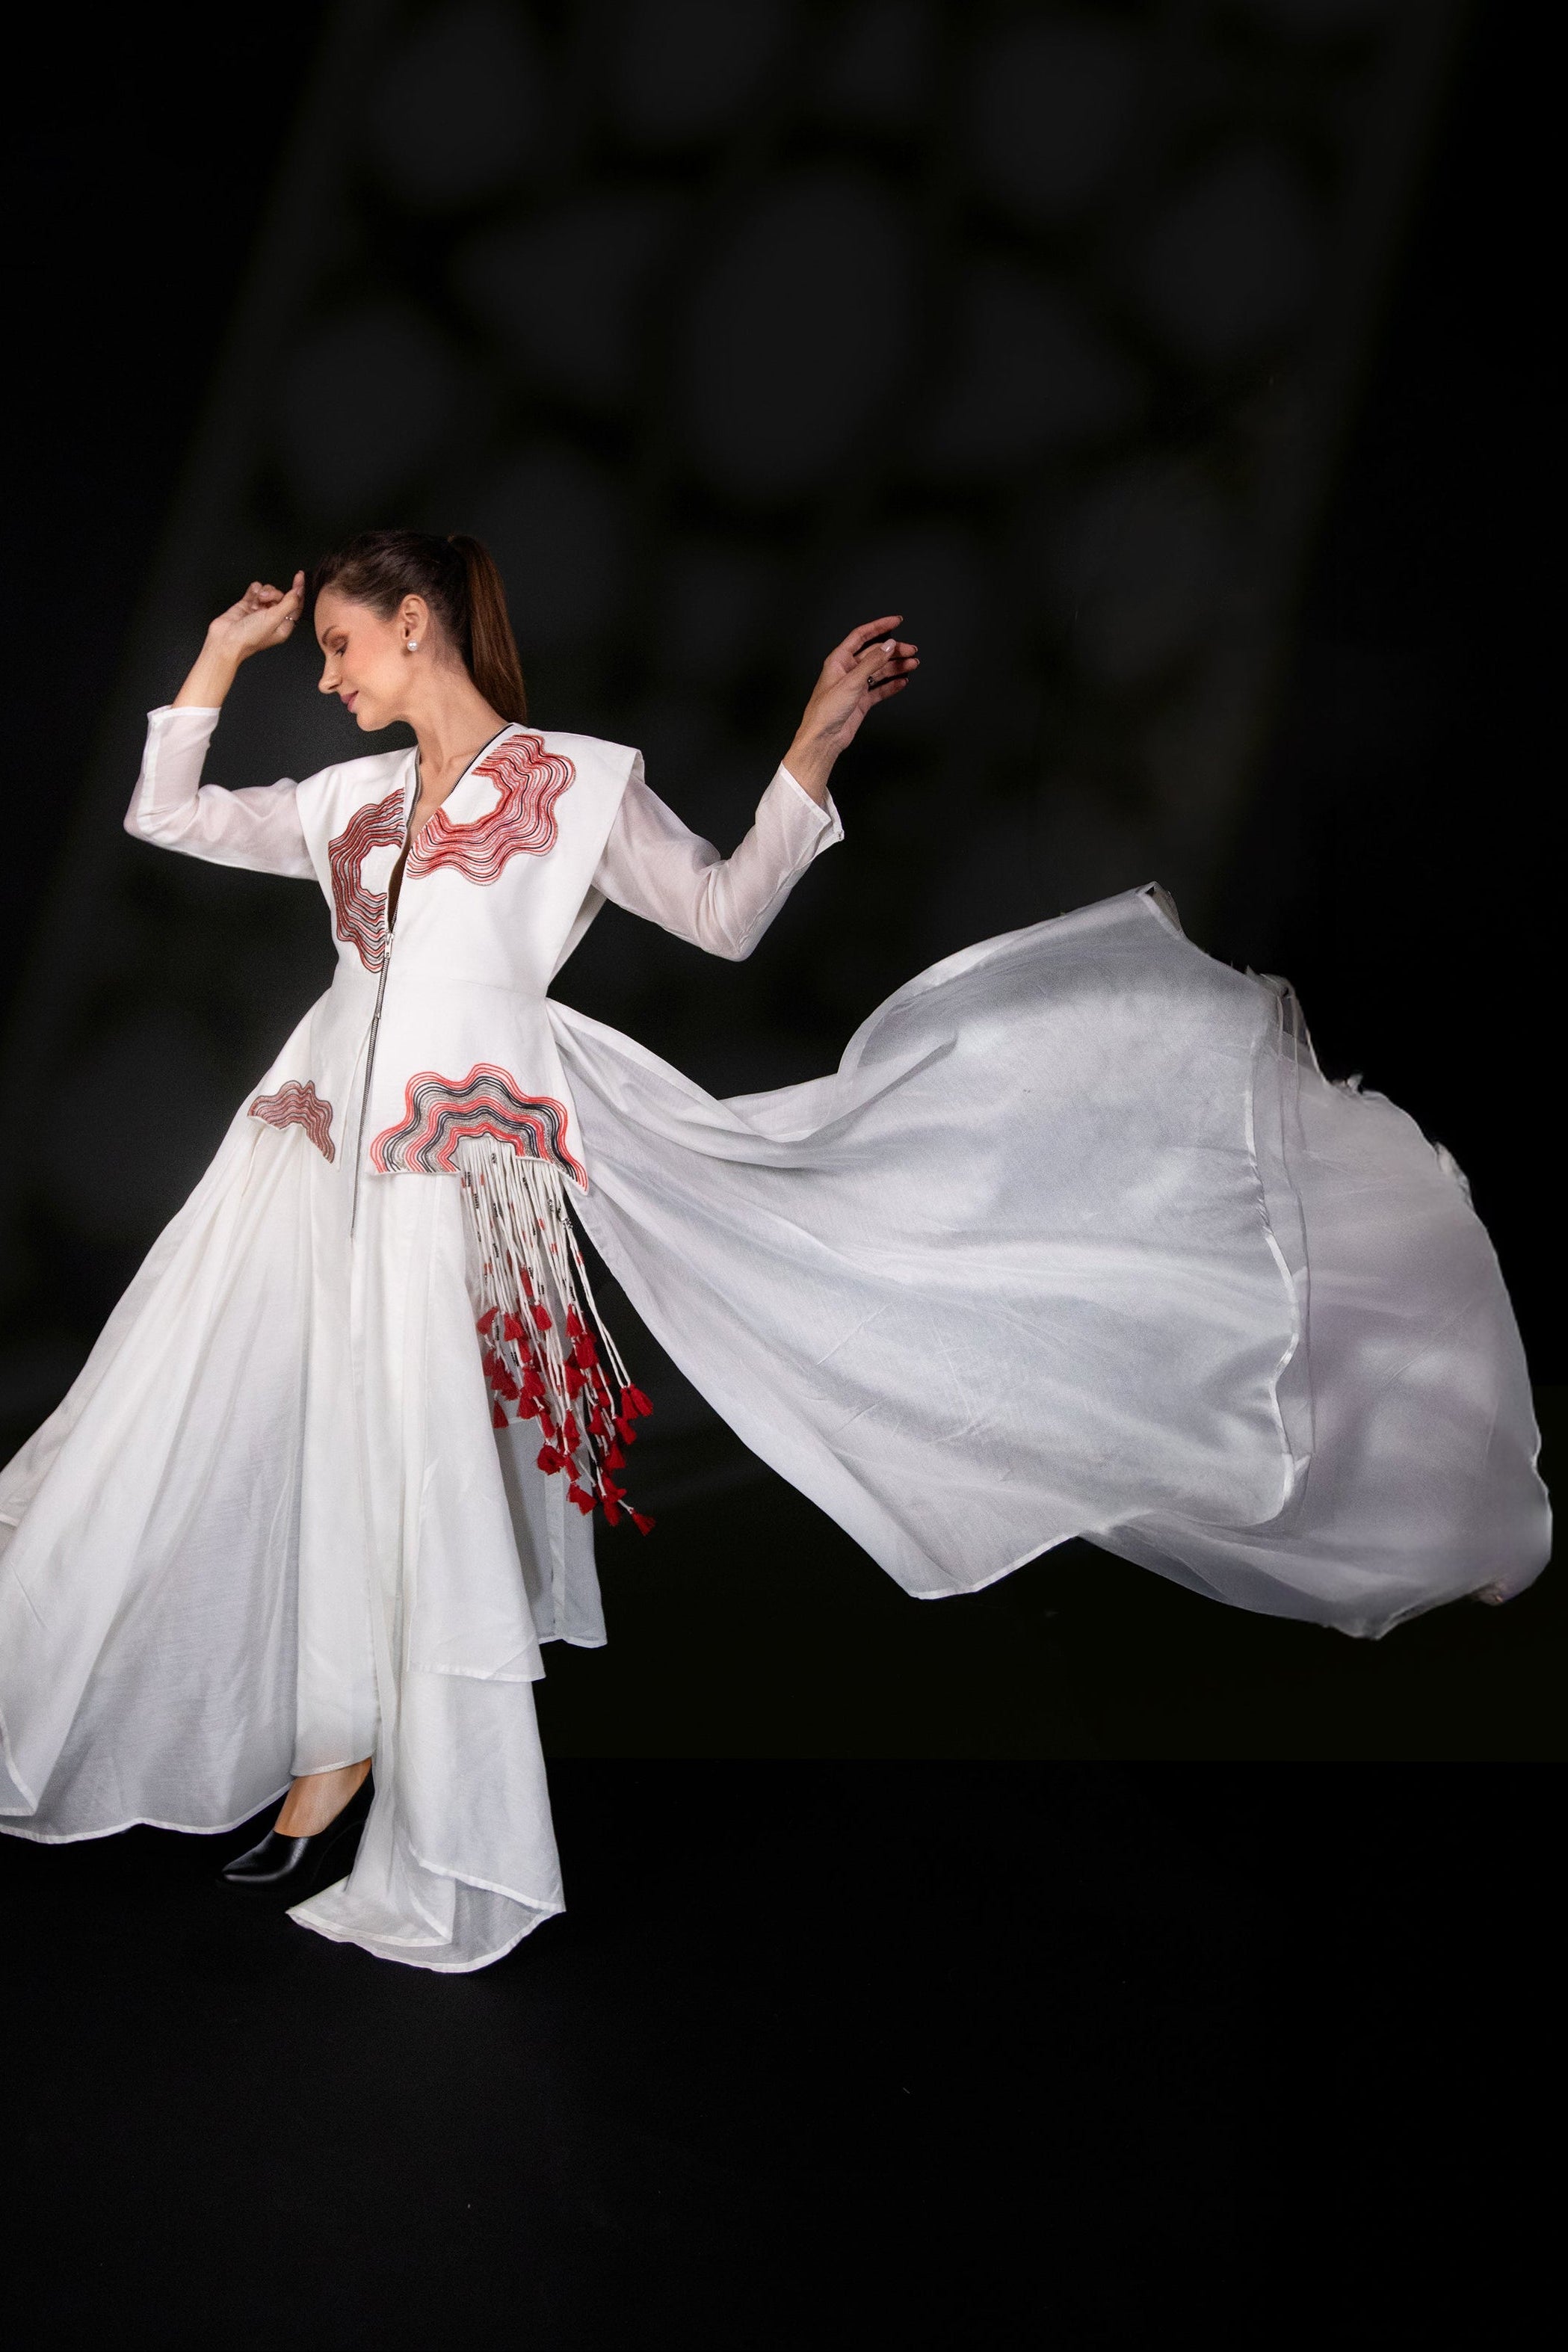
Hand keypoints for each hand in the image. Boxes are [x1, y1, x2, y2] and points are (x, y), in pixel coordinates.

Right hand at [173, 571, 304, 707]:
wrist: (225, 640)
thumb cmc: (249, 637)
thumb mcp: (274, 619)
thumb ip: (289, 603)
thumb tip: (299, 591)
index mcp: (283, 626)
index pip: (296, 605)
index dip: (298, 590)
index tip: (299, 576)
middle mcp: (272, 619)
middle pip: (280, 596)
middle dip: (273, 594)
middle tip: (264, 600)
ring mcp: (259, 611)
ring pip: (268, 592)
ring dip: (262, 593)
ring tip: (255, 603)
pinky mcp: (246, 605)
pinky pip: (255, 590)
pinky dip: (254, 590)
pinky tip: (251, 597)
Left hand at [782, 615, 918, 802]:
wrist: (823, 738)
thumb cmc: (826, 711)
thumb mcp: (851, 682)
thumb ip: (872, 663)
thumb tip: (888, 646)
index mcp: (839, 660)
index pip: (862, 636)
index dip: (879, 626)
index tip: (897, 621)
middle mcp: (847, 671)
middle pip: (875, 653)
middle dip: (894, 650)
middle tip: (911, 650)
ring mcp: (855, 686)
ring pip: (879, 671)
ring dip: (896, 667)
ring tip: (912, 664)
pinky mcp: (861, 701)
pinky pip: (880, 689)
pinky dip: (892, 685)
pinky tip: (902, 681)